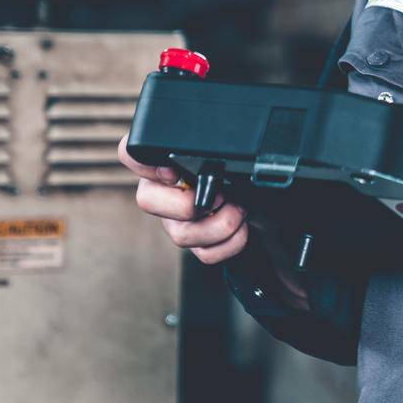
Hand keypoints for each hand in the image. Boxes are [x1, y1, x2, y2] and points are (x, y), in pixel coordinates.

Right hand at [117, 135, 250, 264]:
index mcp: (168, 160)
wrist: (271, 202)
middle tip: (221, 194)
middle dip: (188, 204)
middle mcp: (165, 190)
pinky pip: (203, 253)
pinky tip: (242, 228)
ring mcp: (177, 220)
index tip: (172, 171)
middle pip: (147, 201)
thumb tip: (217, 154)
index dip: (142, 164)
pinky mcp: (197, 243)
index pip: (132, 153)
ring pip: (180, 234)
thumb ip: (218, 148)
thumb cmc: (247, 171)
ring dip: (220, 225)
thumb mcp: (234, 153)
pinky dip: (231, 243)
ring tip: (240, 210)